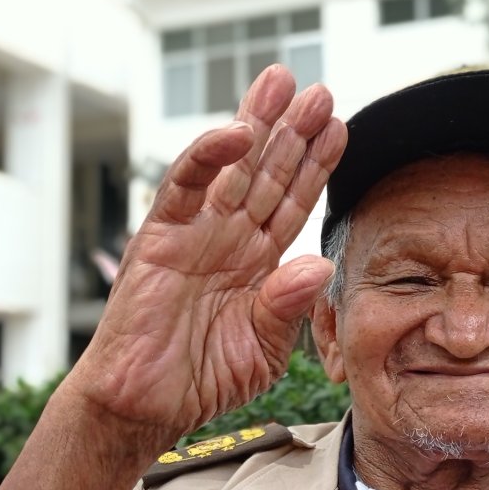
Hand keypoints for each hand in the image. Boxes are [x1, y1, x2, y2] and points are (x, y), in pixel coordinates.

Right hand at [66, 65, 346, 441]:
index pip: (294, 204)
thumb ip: (290, 306)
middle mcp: (230, 239)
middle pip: (269, 173)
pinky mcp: (161, 237)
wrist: (146, 404)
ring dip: (259, 124)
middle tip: (320, 92)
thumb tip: (319, 264)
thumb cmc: (203, 378)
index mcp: (259, 263)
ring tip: (284, 84)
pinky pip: (187, 186)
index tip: (342, 130)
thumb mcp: (265, 347)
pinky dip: (209, 155)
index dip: (317, 167)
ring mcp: (197, 233)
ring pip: (234, 167)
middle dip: (295, 132)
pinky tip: (239, 130)